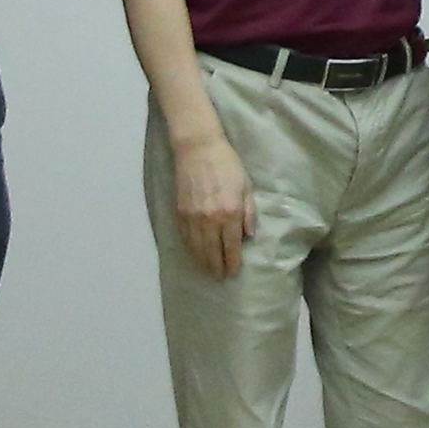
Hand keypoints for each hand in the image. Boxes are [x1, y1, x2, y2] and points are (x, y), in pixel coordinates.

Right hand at [167, 129, 255, 278]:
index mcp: (230, 213)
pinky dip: (189, 250)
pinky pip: (185, 238)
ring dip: (202, 262)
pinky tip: (194, 255)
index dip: (232, 262)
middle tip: (220, 278)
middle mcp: (211, 219)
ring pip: (197, 249)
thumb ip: (249, 213)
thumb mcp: (246, 187)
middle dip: (217, 267)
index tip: (233, 272)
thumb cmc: (228, 165)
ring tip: (208, 272)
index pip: (232, 246)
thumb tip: (248, 236)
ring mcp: (193, 217)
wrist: (198, 150)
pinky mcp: (180, 213)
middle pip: (213, 252)